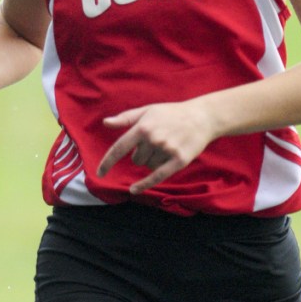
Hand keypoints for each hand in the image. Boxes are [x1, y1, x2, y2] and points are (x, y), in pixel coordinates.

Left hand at [97, 99, 214, 193]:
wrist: (202, 117)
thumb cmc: (172, 113)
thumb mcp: (148, 111)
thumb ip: (125, 118)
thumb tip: (105, 123)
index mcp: (143, 127)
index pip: (119, 148)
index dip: (107, 162)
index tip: (99, 173)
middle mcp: (153, 139)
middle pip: (136, 160)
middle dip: (142, 155)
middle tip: (157, 142)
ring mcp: (166, 150)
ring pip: (148, 166)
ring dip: (153, 161)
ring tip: (166, 146)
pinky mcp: (179, 160)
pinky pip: (157, 176)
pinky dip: (144, 184)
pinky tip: (134, 190)